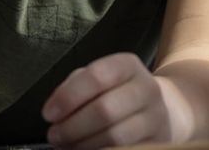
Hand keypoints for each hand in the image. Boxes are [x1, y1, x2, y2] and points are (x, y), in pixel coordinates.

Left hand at [41, 52, 177, 148]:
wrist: (159, 109)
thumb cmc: (117, 93)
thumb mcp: (100, 79)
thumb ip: (75, 86)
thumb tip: (55, 107)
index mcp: (128, 66)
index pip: (98, 76)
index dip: (69, 96)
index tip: (49, 113)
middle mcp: (146, 89)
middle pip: (105, 110)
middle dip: (72, 126)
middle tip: (55, 135)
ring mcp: (154, 117)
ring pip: (115, 136)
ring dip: (83, 144)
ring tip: (68, 145)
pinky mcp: (156, 141)